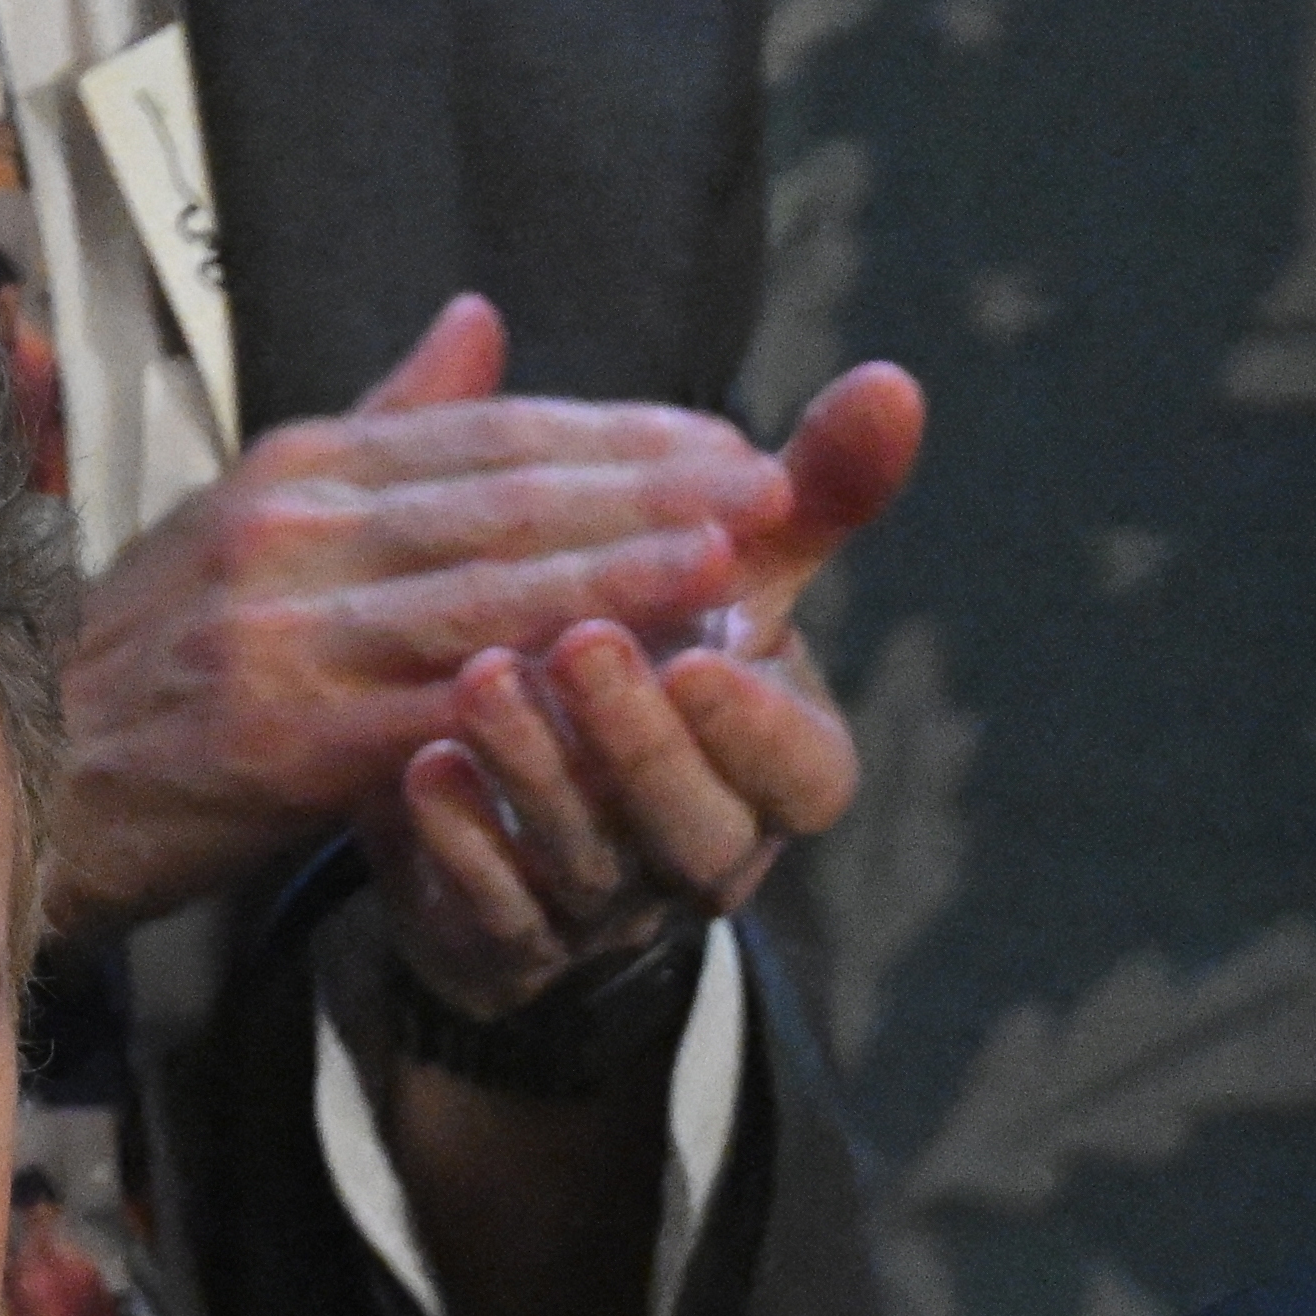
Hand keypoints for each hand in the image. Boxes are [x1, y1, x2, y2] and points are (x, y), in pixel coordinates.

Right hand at [52, 292, 923, 950]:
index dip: (625, 436)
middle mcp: (296, 531)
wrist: (26, 775)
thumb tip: (481, 320)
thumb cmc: (160, 651)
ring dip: (615, 578)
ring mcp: (284, 632)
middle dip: (653, 491)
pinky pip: (432, 713)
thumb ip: (387, 424)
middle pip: (506, 499)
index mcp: (307, 469)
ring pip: (482, 594)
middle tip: (777, 486)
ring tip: (733, 562)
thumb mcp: (258, 513)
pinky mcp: (283, 740)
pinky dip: (531, 700)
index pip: (495, 433)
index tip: (738, 440)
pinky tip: (615, 696)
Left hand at [367, 346, 916, 1018]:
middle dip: (638, 735)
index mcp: (773, 771)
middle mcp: (705, 846)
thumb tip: (896, 382)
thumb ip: (809, 495)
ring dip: (536, 769)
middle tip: (582, 645)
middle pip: (695, 824)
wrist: (545, 801)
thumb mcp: (735, 580)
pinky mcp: (508, 934)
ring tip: (480, 681)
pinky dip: (460, 844)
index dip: (759, 725)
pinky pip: (492, 910)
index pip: (805, 772)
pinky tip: (419, 775)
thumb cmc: (658, 664)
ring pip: (588, 862)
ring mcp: (606, 903)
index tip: (707, 649)